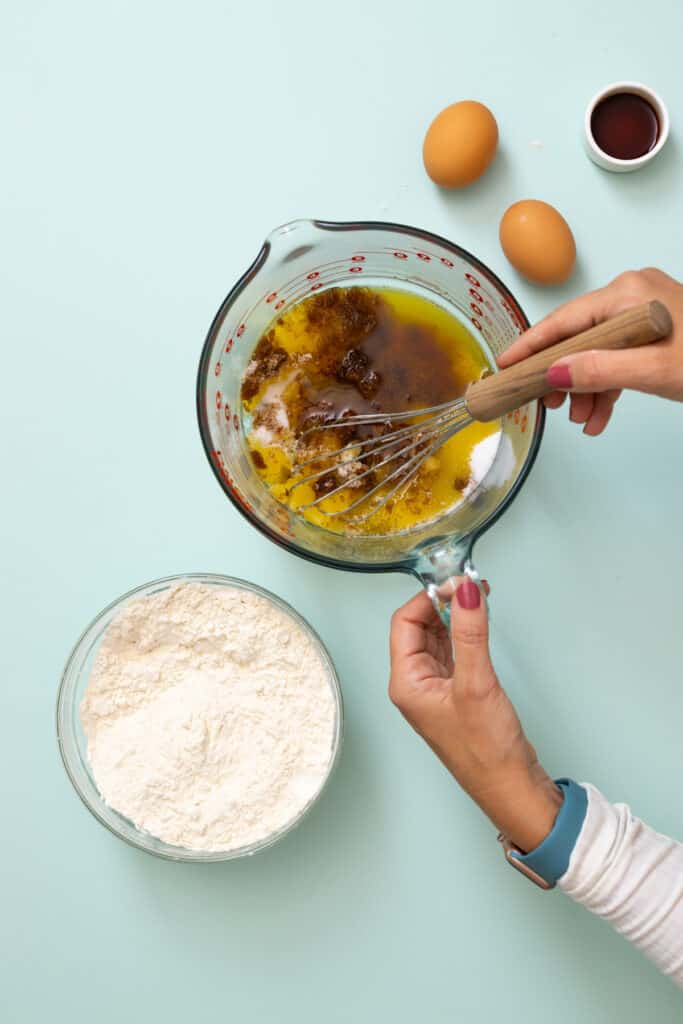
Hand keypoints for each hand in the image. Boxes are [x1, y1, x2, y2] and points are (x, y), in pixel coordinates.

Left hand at [389, 578, 561, 851]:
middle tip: (471, 585)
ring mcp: (436, 688)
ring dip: (455, 615)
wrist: (511, 789)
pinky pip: (454, 651)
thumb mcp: (477, 683)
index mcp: (406, 682)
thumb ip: (470, 632)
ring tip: (478, 596)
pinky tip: (479, 621)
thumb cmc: (486, 750)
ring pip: (437, 637)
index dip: (428, 598)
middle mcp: (415, 684)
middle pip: (418, 627)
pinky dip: (465, 632)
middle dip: (442, 602)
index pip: (403, 623)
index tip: (456, 583)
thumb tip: (466, 591)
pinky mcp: (458, 692)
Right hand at [498, 268, 682, 435]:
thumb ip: (598, 372)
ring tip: (583, 421)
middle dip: (563, 377)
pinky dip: (609, 385)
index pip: (564, 321)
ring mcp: (643, 312)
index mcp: (627, 294)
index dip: (531, 346)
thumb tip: (553, 374)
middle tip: (547, 406)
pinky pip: (618, 356)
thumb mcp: (653, 371)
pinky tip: (601, 416)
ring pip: (597, 352)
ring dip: (587, 389)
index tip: (505, 365)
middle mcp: (631, 295)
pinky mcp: (654, 331)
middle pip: (578, 337)